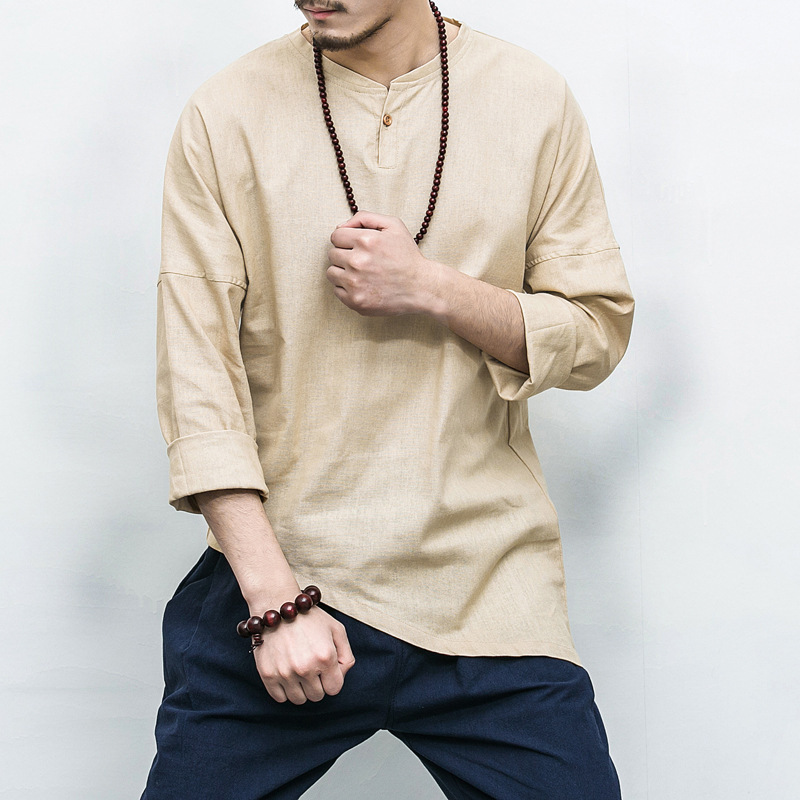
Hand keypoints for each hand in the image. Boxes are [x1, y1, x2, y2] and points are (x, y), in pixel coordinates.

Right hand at [254, 605, 355, 704]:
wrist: (277, 605)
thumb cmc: (308, 617)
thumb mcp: (336, 629)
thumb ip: (347, 654)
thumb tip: (342, 675)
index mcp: (325, 657)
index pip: (334, 689)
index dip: (331, 679)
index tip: (325, 669)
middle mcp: (306, 668)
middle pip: (317, 696)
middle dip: (317, 684)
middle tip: (311, 667)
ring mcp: (285, 673)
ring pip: (299, 700)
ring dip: (300, 688)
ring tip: (298, 670)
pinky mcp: (268, 674)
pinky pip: (279, 698)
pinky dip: (284, 690)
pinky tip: (286, 674)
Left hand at [326, 211, 442, 315]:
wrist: (421, 287)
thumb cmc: (407, 256)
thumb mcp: (393, 226)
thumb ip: (365, 217)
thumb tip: (341, 226)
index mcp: (366, 240)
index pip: (336, 236)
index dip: (346, 240)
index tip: (355, 246)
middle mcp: (357, 262)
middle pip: (332, 254)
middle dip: (345, 255)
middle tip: (361, 260)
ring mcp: (355, 283)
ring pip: (331, 273)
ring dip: (343, 272)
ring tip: (360, 273)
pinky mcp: (355, 301)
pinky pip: (337, 291)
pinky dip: (346, 288)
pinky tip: (362, 285)